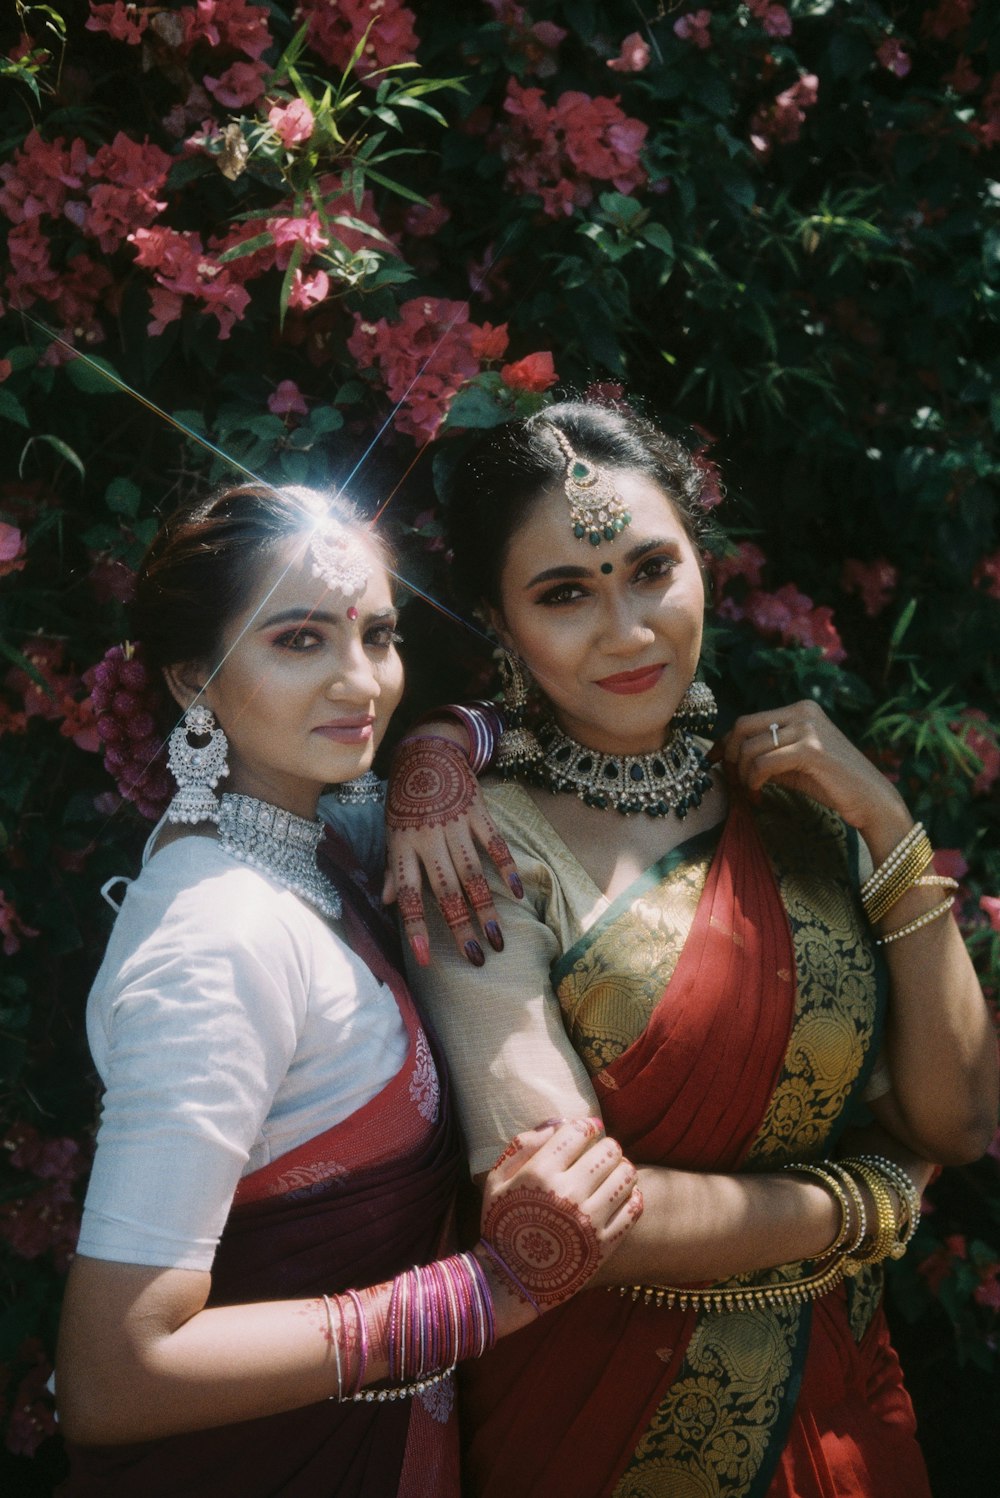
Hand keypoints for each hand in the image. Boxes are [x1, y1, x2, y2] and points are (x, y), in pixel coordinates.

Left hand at [383, 733, 523, 968]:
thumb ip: (392, 869)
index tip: (424, 959)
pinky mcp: (478, 813)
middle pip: (445, 891)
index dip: (415, 927)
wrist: (428, 753)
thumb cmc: (406, 800)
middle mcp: (428, 840)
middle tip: (476, 959)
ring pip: (472, 874)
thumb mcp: (392, 832)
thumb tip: (385, 903)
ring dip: (486, 910)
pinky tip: (515, 893)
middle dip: (460, 928)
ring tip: (498, 939)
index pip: (407, 894)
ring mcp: (455, 826)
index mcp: (403, 848)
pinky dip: (506, 868)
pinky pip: (494, 844)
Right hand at [477, 1118, 642, 1315]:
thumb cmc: (503, 1223)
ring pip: (626, 1175)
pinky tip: (618, 1196)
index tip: (586, 1132)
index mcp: (539, 1174)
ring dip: (620, 1169)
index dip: (585, 1127)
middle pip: (609, 1150)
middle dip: (605, 1147)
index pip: (578, 1132)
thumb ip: (523, 1145)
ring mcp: (589, 1220)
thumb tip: (559, 1123)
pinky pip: (634, 1207)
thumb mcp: (496, 1179)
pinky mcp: (605, 1244)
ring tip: (610, 1175)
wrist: (511, 1279)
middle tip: (598, 1155)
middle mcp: (567, 1194)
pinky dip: (631, 1196)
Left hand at [718, 700, 912, 854]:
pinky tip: (758, 795)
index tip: (714, 762)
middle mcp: (803, 712)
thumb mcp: (794, 763)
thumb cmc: (832, 783)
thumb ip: (767, 754)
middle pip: (743, 727)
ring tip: (750, 792)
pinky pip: (763, 763)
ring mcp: (808, 728)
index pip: (747, 721)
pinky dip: (753, 781)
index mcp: (800, 709)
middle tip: (730, 780)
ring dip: (742, 774)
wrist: (871, 799)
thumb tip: (729, 757)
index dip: (725, 742)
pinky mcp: (810, 749)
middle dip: (728, 755)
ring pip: (750, 748)